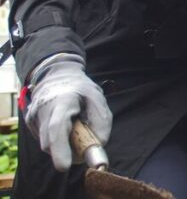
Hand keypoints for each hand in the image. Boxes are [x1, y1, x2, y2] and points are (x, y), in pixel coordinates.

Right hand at [24, 53, 111, 171]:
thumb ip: (102, 121)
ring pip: (47, 143)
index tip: (65, 166)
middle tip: (84, 139)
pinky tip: (63, 124)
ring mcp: (33, 116)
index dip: (60, 149)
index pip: (57, 128)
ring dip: (63, 143)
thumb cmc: (80, 88)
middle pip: (50, 142)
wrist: (56, 75)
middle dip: (67, 150)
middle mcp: (43, 110)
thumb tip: (99, 145)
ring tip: (73, 124)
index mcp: (62, 101)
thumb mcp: (98, 98)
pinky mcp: (30, 122)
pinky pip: (45, 139)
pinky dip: (57, 138)